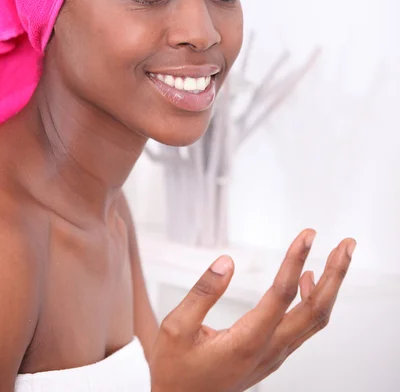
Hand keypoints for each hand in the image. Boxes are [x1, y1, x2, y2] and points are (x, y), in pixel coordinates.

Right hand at [149, 230, 355, 391]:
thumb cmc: (176, 371)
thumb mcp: (176, 328)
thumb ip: (203, 293)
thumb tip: (227, 262)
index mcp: (246, 342)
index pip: (282, 295)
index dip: (296, 260)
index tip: (307, 236)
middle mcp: (268, 350)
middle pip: (315, 310)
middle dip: (336, 275)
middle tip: (346, 246)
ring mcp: (274, 355)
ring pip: (313, 319)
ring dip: (330, 286)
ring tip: (337, 257)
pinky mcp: (272, 355)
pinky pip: (304, 326)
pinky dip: (314, 300)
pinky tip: (309, 280)